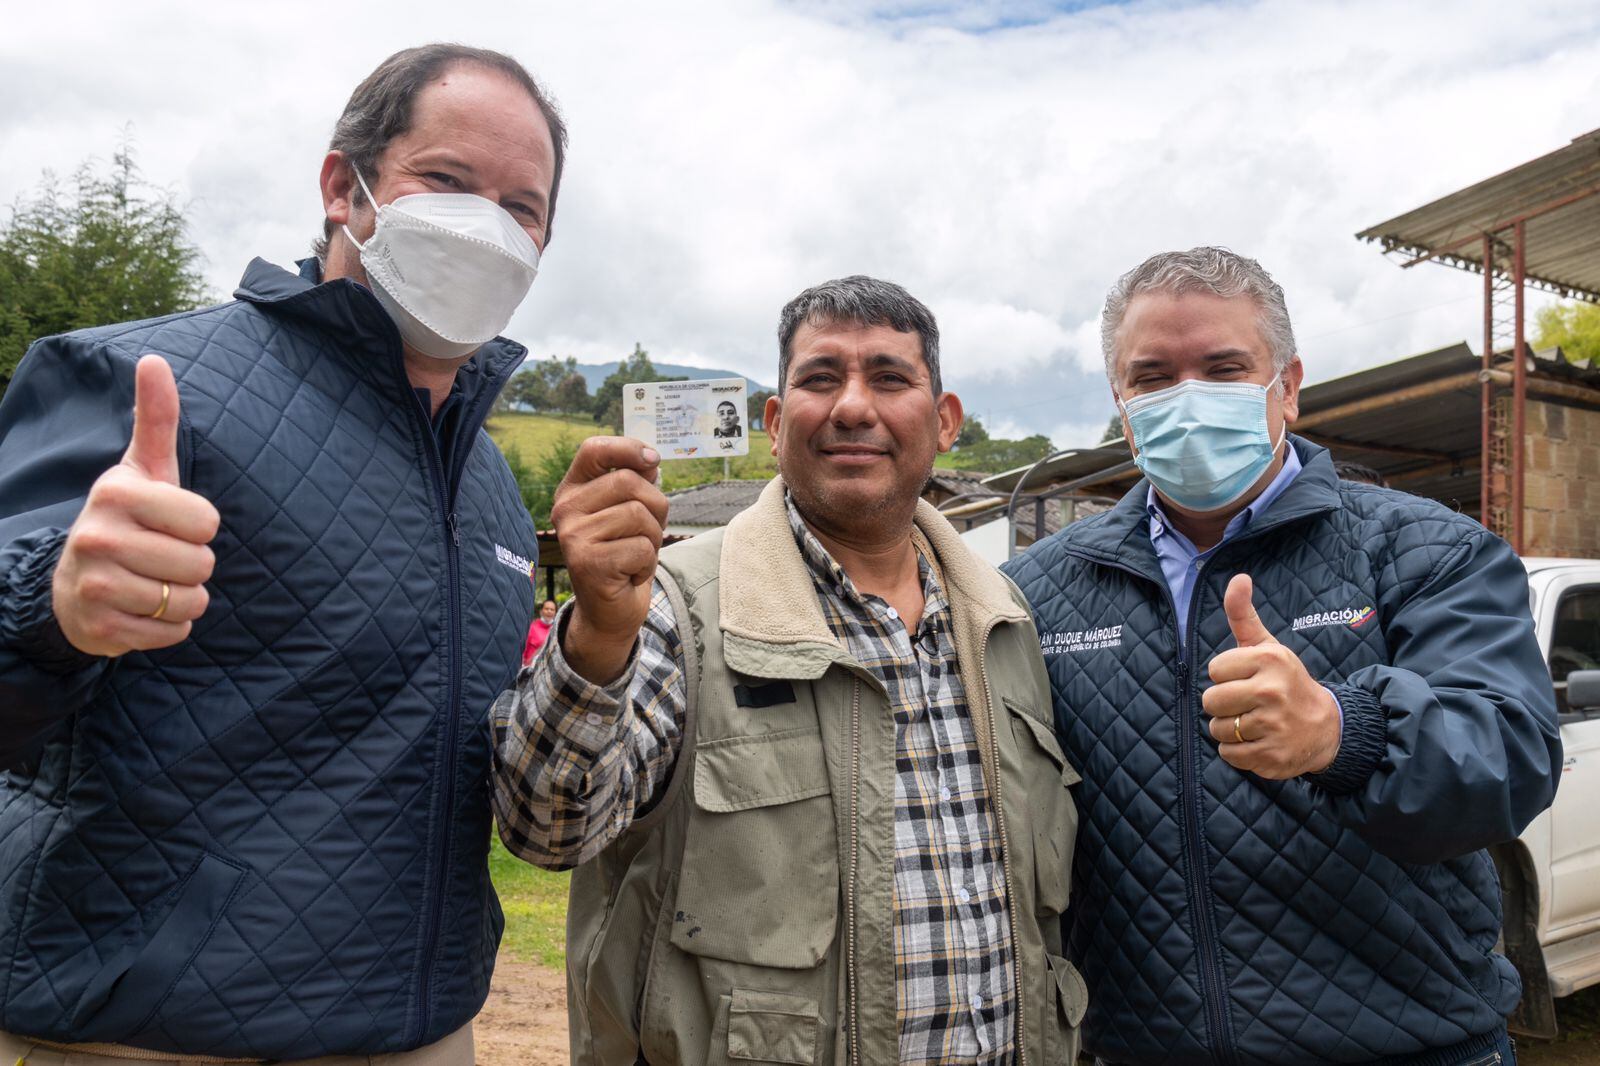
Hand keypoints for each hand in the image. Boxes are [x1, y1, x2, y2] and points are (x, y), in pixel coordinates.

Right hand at [51, 354, 220, 656]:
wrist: (74, 586)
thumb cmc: (127, 519)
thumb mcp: (142, 469)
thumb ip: (156, 418)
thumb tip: (154, 359)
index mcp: (116, 492)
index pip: (207, 521)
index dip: (199, 527)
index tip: (170, 523)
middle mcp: (97, 536)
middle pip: (201, 565)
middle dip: (194, 567)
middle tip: (161, 558)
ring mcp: (94, 585)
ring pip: (189, 602)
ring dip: (184, 598)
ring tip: (153, 583)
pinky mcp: (99, 629)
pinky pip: (173, 633)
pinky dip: (170, 627)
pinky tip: (143, 610)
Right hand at [549, 437, 665, 683]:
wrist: (610, 610)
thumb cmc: (624, 554)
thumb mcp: (631, 511)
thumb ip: (636, 482)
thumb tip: (650, 459)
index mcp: (573, 491)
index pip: (594, 449)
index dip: (628, 448)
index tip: (654, 461)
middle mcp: (565, 510)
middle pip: (629, 481)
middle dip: (655, 507)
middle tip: (647, 533)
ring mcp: (573, 537)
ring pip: (639, 515)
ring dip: (652, 539)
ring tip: (635, 556)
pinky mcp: (588, 564)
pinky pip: (641, 548)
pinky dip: (647, 564)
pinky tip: (630, 575)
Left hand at [1201, 573, 1340, 778]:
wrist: (1327, 728)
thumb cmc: (1286, 682)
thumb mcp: (1268, 646)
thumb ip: (1244, 615)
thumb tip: (1238, 578)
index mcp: (1269, 660)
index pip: (1214, 670)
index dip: (1226, 676)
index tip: (1247, 678)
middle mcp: (1271, 691)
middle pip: (1211, 700)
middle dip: (1223, 704)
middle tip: (1247, 703)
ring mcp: (1272, 725)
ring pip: (1217, 729)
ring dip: (1229, 729)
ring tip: (1254, 722)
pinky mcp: (1271, 755)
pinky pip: (1228, 754)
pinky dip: (1237, 751)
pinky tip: (1258, 741)